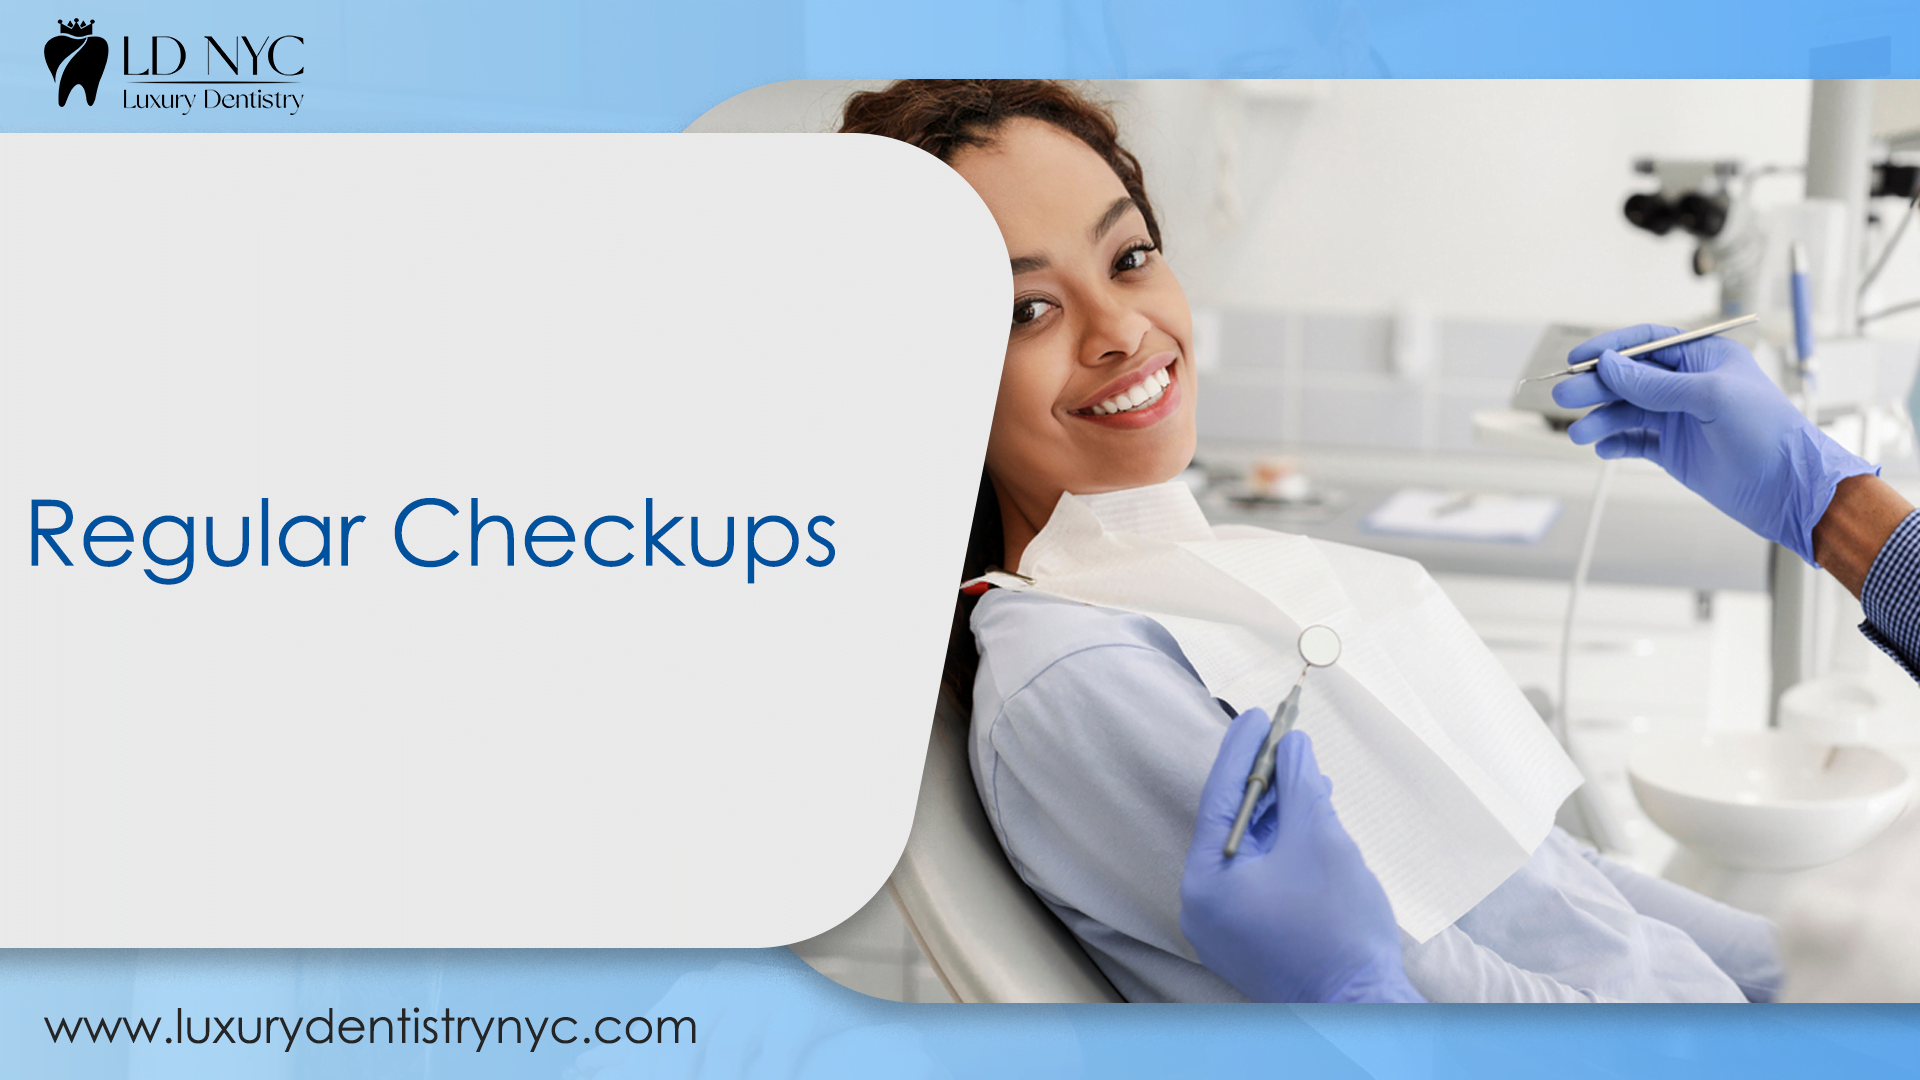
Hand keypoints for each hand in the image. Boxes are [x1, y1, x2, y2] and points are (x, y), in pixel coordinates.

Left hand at [1179, 709, 1421, 1002]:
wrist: (1363, 1008)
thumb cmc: (1338, 927)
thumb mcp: (1319, 838)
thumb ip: (1300, 784)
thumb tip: (1293, 744)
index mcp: (1204, 882)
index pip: (1218, 798)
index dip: (1243, 750)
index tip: (1258, 713)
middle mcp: (1203, 905)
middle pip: (1232, 824)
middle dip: (1265, 781)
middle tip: (1286, 737)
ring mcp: (1226, 927)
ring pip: (1250, 851)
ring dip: (1279, 812)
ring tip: (1309, 776)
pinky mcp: (1253, 937)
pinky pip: (1261, 877)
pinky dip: (1283, 846)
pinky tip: (1310, 819)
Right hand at [1551, 324, 1877, 564]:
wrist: (1787, 488)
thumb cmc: (1766, 431)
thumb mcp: (1709, 396)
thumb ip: (1654, 383)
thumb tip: (1609, 364)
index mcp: (1703, 358)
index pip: (1647, 342)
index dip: (1610, 348)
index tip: (1577, 357)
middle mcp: (1688, 385)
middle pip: (1629, 377)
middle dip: (1595, 386)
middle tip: (1564, 395)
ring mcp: (1679, 418)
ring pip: (1627, 411)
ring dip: (1601, 419)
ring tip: (1579, 434)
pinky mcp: (1674, 450)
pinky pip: (1635, 441)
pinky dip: (1616, 443)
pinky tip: (1602, 448)